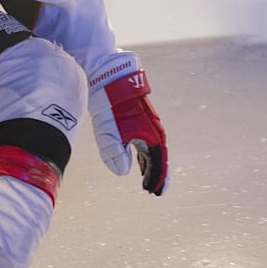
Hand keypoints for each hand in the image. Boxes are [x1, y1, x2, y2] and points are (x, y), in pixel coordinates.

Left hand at [87, 52, 168, 194]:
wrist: (108, 76)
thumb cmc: (109, 102)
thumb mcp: (108, 130)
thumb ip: (114, 151)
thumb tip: (122, 172)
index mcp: (150, 133)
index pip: (158, 161)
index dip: (158, 177)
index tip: (157, 191)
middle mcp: (152, 129)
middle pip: (158, 156)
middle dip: (156, 173)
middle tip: (154, 190)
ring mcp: (146, 123)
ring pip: (152, 149)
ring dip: (150, 164)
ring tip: (147, 180)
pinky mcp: (138, 118)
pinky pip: (145, 141)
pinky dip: (144, 153)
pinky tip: (140, 160)